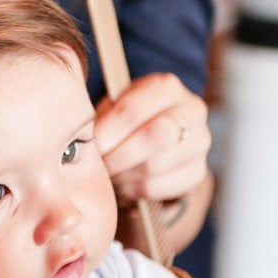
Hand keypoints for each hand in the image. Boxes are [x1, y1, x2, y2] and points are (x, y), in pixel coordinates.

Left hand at [94, 72, 210, 203]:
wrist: (157, 139)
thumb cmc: (127, 119)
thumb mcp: (115, 106)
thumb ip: (102, 115)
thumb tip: (78, 135)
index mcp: (167, 87)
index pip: (134, 108)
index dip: (107, 130)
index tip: (88, 144)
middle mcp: (191, 110)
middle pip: (155, 136)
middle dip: (118, 155)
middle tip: (98, 165)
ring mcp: (200, 142)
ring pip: (156, 165)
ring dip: (123, 175)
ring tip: (107, 175)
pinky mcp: (197, 172)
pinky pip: (161, 187)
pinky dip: (134, 189)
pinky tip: (122, 185)